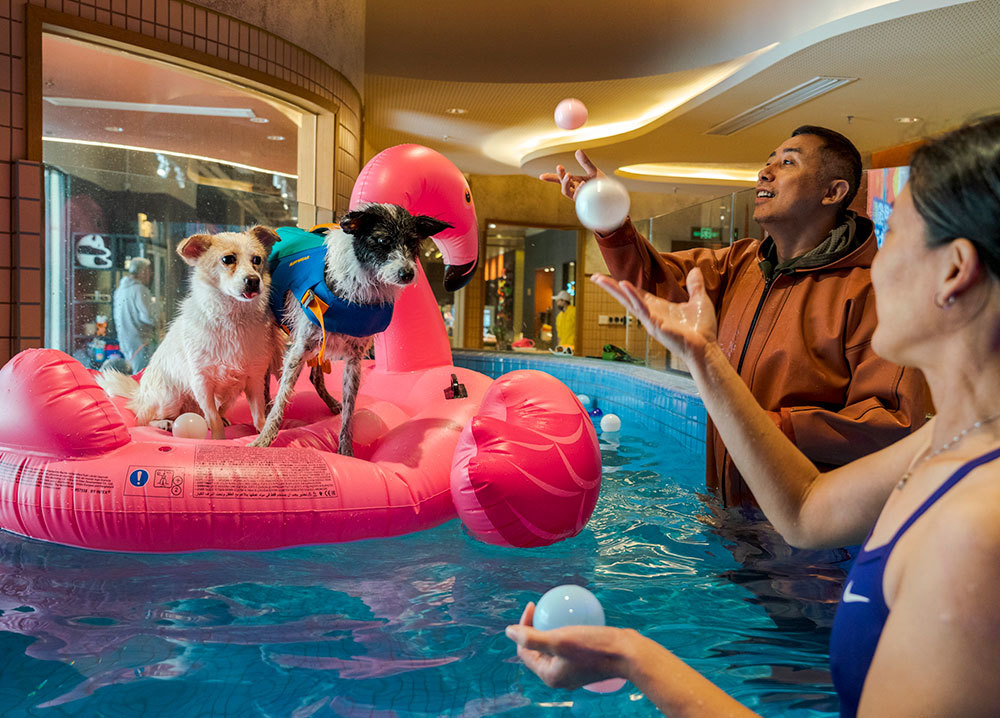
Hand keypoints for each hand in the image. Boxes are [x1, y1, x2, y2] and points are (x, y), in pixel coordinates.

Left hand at [505, 602, 632, 688]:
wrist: (629, 654)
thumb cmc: (593, 647)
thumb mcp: (558, 640)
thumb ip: (531, 638)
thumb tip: (508, 632)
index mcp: (550, 676)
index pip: (525, 650)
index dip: (523, 626)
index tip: (532, 604)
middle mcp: (560, 676)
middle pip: (538, 648)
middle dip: (536, 626)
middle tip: (542, 604)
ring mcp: (574, 670)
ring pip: (555, 645)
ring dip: (552, 626)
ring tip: (554, 607)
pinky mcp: (586, 661)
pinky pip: (570, 643)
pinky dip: (568, 628)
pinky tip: (572, 612)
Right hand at [539, 149, 605, 200]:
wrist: (612, 197)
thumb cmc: (602, 185)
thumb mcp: (593, 171)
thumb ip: (585, 162)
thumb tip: (577, 151)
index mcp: (575, 182)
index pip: (561, 179)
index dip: (551, 178)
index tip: (541, 176)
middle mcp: (575, 190)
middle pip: (562, 184)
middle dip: (559, 176)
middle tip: (560, 167)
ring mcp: (578, 197)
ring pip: (566, 192)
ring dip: (565, 183)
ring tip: (569, 174)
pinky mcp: (583, 202)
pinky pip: (577, 197)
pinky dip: (578, 190)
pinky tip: (583, 184)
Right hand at [591, 269, 717, 362]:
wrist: (706, 347)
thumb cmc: (701, 329)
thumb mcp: (699, 300)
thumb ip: (695, 286)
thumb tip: (695, 270)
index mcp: (657, 307)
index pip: (636, 293)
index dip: (623, 285)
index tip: (611, 277)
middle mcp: (650, 314)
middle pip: (626, 297)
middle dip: (610, 287)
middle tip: (594, 277)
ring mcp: (651, 320)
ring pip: (629, 302)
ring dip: (615, 290)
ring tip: (601, 279)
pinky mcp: (655, 325)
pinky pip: (642, 308)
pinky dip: (633, 296)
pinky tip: (624, 285)